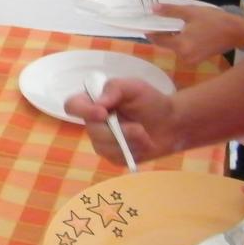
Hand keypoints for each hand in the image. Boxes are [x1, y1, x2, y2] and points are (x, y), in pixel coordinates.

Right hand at [64, 78, 182, 165]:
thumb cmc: (151, 101)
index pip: (73, 105)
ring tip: (145, 135)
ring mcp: (101, 141)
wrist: (171, 124)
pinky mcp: (113, 156)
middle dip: (119, 131)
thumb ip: (115, 88)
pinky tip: (143, 144)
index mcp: (93, 101)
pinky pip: (117, 157)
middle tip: (139, 129)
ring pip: (104, 147)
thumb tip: (98, 103)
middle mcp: (93, 122)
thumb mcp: (134, 87)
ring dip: (129, 142)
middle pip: (92, 130)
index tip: (103, 113)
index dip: (83, 111)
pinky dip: (133, 151)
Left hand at [144, 4, 243, 65]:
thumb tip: (152, 9)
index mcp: (181, 46)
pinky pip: (184, 49)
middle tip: (156, 20)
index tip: (145, 22)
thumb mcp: (190, 12)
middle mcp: (184, 57)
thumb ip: (170, 11)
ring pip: (175, 46)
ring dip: (172, 36)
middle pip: (166, 44)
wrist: (238, 32)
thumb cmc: (214, 21)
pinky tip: (183, 30)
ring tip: (170, 23)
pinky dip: (181, 40)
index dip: (150, 31)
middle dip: (161, 32)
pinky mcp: (198, 59)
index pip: (158, 40)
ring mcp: (192, 60)